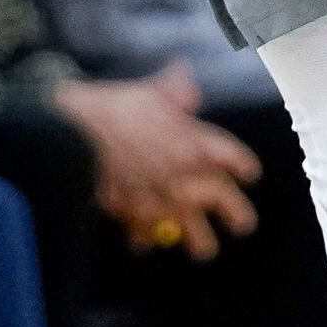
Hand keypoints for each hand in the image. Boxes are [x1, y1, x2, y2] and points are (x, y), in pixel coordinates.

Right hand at [57, 66, 263, 257]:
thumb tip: (185, 77)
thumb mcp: (152, 91)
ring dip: (199, 242)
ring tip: (202, 248)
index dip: (243, 167)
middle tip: (242, 225)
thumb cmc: (117, 107)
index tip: (248, 174)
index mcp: (198, 145)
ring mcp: (162, 201)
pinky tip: (145, 240)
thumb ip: (175, 89)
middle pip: (225, 204)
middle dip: (237, 216)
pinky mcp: (134, 214)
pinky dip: (146, 240)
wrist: (78, 131)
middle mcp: (187, 178)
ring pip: (193, 234)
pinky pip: (147, 237)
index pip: (236, 161)